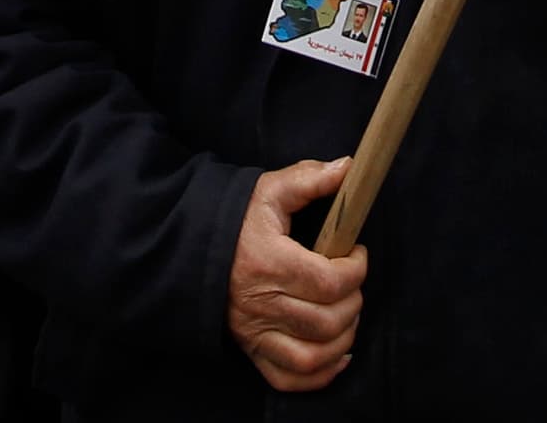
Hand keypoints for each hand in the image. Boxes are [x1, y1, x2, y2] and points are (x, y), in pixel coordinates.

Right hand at [227, 157, 365, 392]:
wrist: (190, 248)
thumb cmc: (234, 220)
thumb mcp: (268, 191)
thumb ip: (308, 179)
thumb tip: (348, 167)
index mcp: (269, 262)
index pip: (329, 281)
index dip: (356, 270)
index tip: (356, 253)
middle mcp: (261, 303)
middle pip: (326, 321)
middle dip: (353, 302)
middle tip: (351, 282)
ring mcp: (255, 332)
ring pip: (312, 355)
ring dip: (343, 339)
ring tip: (347, 313)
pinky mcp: (251, 350)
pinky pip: (289, 378)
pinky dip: (321, 374)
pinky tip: (338, 353)